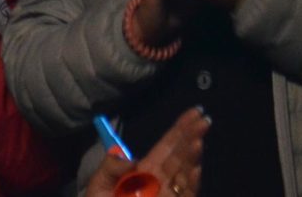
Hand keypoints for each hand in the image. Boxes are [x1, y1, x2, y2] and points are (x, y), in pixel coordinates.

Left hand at [85, 105, 207, 196]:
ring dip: (191, 157)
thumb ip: (109, 169)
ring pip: (185, 174)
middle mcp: (160, 182)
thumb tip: (127, 154)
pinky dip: (191, 182)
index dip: (179, 129)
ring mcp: (168, 195)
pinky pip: (185, 194)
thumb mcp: (98, 188)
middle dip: (191, 137)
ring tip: (197, 139)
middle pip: (179, 156)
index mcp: (143, 171)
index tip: (193, 113)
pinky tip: (194, 169)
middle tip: (203, 119)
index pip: (166, 146)